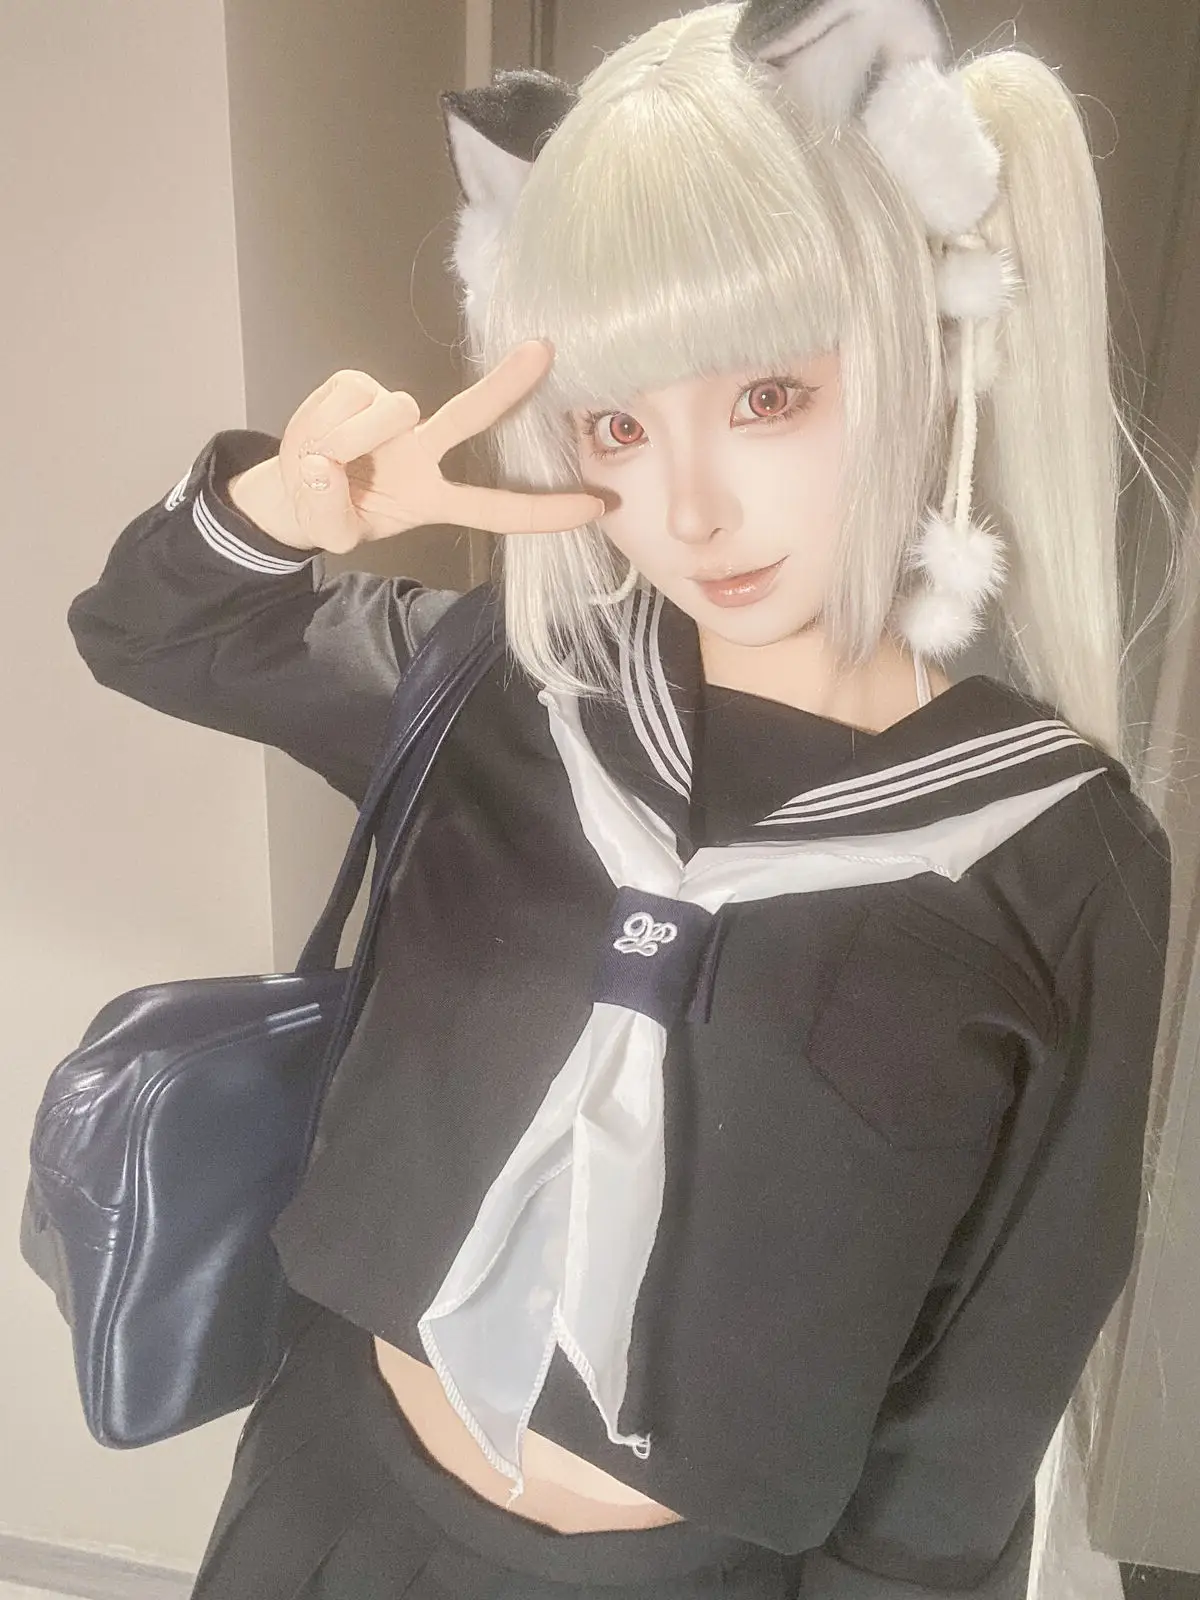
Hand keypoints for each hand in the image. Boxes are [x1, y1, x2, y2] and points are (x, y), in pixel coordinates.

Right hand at [230, 341, 605, 554]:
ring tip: (322, 460)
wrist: (289, 491)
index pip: (494, 508)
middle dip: (506, 385)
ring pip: (387, 412)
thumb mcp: (332, 529)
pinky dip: (323, 418)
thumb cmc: (328, 511)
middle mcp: (422, 451)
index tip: (597, 506)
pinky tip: (316, 433)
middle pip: (470, 416)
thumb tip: (326, 463)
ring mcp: (393, 415)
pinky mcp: (359, 384)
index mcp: (431, 498)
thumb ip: (328, 507)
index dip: (543, 511)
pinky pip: (348, 396)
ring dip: (346, 438)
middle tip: (545, 350)